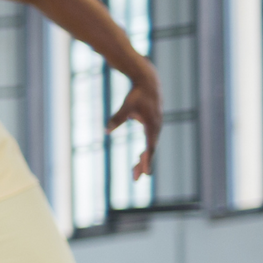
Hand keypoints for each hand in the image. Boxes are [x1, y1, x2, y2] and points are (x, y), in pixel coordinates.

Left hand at [108, 60, 161, 179]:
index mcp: (151, 125)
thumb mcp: (126, 106)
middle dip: (143, 165)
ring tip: (135, 173)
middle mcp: (156, 128)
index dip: (147, 160)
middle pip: (150, 151)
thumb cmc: (137, 94)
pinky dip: (145, 152)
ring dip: (143, 160)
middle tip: (135, 179)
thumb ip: (117, 118)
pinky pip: (149, 143)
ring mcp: (155, 128)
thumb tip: (106, 130)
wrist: (149, 83)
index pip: (150, 147)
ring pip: (150, 148)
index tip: (145, 173)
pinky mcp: (152, 126)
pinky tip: (138, 159)